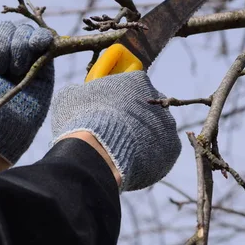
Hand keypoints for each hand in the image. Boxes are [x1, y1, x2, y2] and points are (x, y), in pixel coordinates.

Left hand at [0, 17, 53, 164]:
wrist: (1, 122)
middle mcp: (6, 45)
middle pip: (7, 28)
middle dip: (0, 52)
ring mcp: (27, 52)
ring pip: (24, 31)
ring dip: (17, 51)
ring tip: (14, 73)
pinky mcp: (46, 59)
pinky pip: (44, 36)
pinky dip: (39, 39)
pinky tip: (36, 50)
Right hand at [50, 71, 180, 190]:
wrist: (99, 154)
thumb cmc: (84, 121)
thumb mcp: (72, 98)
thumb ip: (82, 92)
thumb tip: (79, 93)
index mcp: (137, 81)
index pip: (132, 85)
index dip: (120, 100)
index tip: (109, 111)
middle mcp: (159, 99)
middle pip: (147, 109)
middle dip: (133, 120)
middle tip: (114, 134)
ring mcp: (168, 124)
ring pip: (155, 131)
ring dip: (142, 139)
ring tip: (121, 152)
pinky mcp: (172, 149)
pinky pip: (161, 152)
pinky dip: (149, 158)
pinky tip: (132, 164)